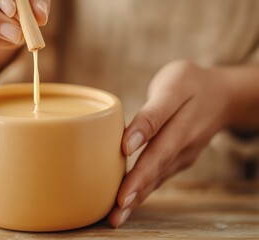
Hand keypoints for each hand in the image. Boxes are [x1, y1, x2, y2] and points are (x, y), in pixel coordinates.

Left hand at [108, 60, 231, 226]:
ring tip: (116, 218)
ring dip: (137, 198)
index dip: (140, 171)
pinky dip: (143, 191)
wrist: (221, 95)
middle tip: (115, 215)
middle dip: (134, 193)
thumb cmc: (188, 84)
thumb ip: (151, 114)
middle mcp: (182, 144)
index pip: (158, 149)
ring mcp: (182, 155)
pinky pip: (159, 177)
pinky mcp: (178, 159)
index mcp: (180, 123)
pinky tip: (127, 203)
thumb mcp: (172, 86)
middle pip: (156, 171)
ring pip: (157, 179)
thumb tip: (127, 142)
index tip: (121, 191)